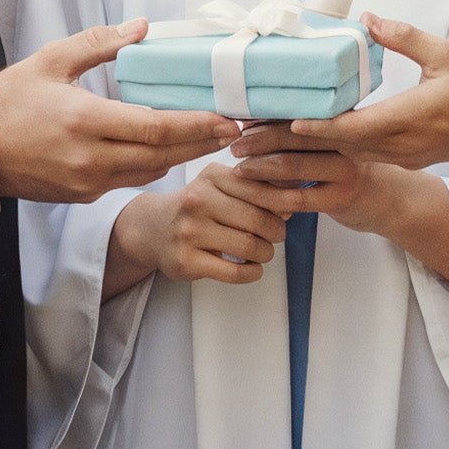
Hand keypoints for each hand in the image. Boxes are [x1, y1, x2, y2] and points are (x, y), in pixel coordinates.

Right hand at [0, 20, 238, 200]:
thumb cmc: (9, 101)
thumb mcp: (52, 59)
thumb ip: (99, 42)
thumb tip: (141, 27)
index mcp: (85, 121)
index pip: (154, 128)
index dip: (195, 125)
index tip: (225, 118)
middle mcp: (91, 159)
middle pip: (162, 155)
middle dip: (202, 142)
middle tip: (235, 130)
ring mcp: (87, 182)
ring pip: (149, 171)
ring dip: (182, 156)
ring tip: (211, 138)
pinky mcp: (82, 194)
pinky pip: (129, 179)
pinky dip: (154, 164)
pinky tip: (170, 149)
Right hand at [110, 162, 302, 287]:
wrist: (151, 228)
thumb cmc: (197, 205)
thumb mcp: (219, 186)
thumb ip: (254, 189)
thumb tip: (292, 201)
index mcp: (211, 176)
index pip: (259, 187)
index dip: (284, 199)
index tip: (297, 205)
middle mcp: (198, 200)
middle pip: (257, 219)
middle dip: (277, 230)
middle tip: (278, 235)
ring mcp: (190, 232)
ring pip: (248, 246)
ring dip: (266, 253)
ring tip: (265, 251)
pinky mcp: (186, 261)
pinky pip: (233, 272)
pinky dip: (252, 273)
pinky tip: (254, 269)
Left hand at [232, 121, 448, 294]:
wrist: (389, 201)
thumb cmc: (352, 170)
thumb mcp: (338, 145)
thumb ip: (310, 135)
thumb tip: (261, 123)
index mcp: (340, 122)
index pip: (300, 113)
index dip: (270, 115)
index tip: (243, 116)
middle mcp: (344, 141)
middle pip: (294, 135)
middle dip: (259, 138)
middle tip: (235, 141)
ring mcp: (344, 170)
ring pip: (293, 165)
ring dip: (261, 166)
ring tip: (239, 167)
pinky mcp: (340, 198)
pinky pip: (299, 197)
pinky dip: (273, 196)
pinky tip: (257, 196)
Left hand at [287, 15, 448, 169]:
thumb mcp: (443, 53)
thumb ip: (403, 37)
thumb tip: (368, 19)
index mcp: (408, 119)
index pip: (354, 128)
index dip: (320, 126)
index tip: (291, 119)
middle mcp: (400, 145)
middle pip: (343, 146)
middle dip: (305, 139)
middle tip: (271, 129)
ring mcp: (403, 156)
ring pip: (352, 154)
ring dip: (320, 144)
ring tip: (285, 132)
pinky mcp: (407, 158)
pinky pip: (365, 156)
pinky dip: (340, 147)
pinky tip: (323, 134)